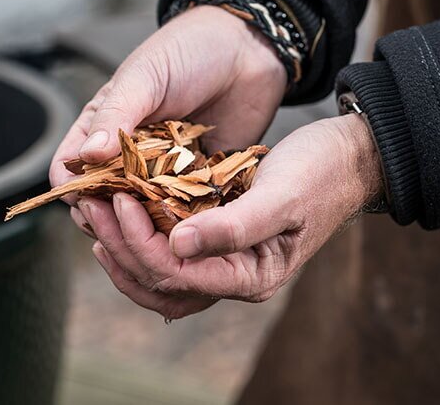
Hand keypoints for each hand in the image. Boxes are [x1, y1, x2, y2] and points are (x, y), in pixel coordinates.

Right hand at [49, 5, 285, 211]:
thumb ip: (115, 116)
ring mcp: (162, 173)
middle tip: (131, 222)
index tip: (92, 202)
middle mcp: (127, 158)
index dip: (75, 192)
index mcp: (101, 130)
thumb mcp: (143, 78)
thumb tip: (85, 157)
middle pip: (104, 204)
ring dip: (148, 225)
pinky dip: (186, 221)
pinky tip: (194, 223)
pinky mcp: (198, 182)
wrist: (247, 48)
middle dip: (111, 219)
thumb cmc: (187, 51)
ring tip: (162, 227)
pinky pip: (185, 212)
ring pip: (143, 215)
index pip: (70, 172)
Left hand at [80, 114, 382, 318]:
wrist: (346, 157)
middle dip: (121, 248)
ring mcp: (225, 261)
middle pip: (161, 284)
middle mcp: (234, 277)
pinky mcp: (219, 239)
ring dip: (125, 248)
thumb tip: (177, 245)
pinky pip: (171, 253)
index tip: (120, 198)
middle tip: (93, 207)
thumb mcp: (282, 196)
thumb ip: (233, 226)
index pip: (178, 275)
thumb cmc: (321, 173)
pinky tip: (123, 214)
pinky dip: (142, 238)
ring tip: (98, 216)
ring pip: (160, 275)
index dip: (141, 241)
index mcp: (252, 275)